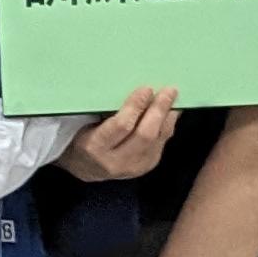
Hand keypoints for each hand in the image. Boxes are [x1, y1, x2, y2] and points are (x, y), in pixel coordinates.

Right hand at [58, 88, 179, 180]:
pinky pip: (162, 143)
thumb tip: (135, 90)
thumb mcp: (86, 124)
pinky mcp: (146, 166)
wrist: (87, 167)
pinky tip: (170, 113)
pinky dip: (167, 125)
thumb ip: (107, 111)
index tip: (146, 89)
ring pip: (158, 140)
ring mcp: (133, 167)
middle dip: (159, 110)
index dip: (136, 106)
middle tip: (168, 91)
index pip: (121, 125)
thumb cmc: (85, 137)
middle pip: (145, 134)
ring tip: (173, 99)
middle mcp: (115, 161)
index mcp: (95, 146)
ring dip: (168, 117)